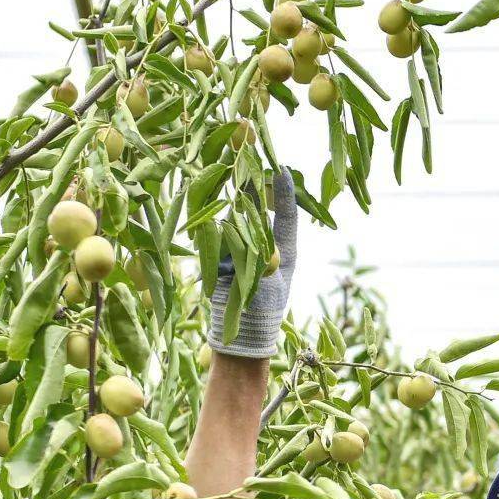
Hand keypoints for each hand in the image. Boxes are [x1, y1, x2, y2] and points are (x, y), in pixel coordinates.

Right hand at [207, 166, 297, 358]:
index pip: (286, 216)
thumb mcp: (268, 284)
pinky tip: (212, 229)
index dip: (284, 193)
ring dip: (232, 210)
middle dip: (254, 187)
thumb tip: (248, 228)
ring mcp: (240, 250)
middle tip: (248, 160)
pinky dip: (214, 234)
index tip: (283, 169)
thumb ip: (263, 257)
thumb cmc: (262, 313)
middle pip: (258, 210)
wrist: (239, 337)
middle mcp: (262, 245)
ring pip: (234, 220)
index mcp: (284, 251)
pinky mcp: (219, 257)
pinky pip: (216, 237)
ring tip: (228, 191)